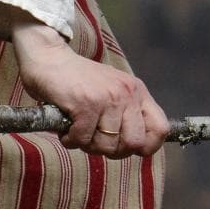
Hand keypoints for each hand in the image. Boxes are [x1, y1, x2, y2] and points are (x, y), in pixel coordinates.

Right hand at [12, 22, 170, 158]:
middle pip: (133, 144)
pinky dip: (71, 140)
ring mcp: (108, 98)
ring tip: (78, 131)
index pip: (160, 129)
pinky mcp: (86, 103)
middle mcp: (127, 94)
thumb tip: (137, 147)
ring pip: (106, 145)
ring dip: (88, 145)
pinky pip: (82, 139)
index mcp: (138, 92)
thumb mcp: (112, 91)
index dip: (146, 147)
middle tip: (95, 141)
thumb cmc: (78, 80)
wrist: (49, 58)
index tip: (127, 148)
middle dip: (112, 151)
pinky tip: (66, 129)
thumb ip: (126, 113)